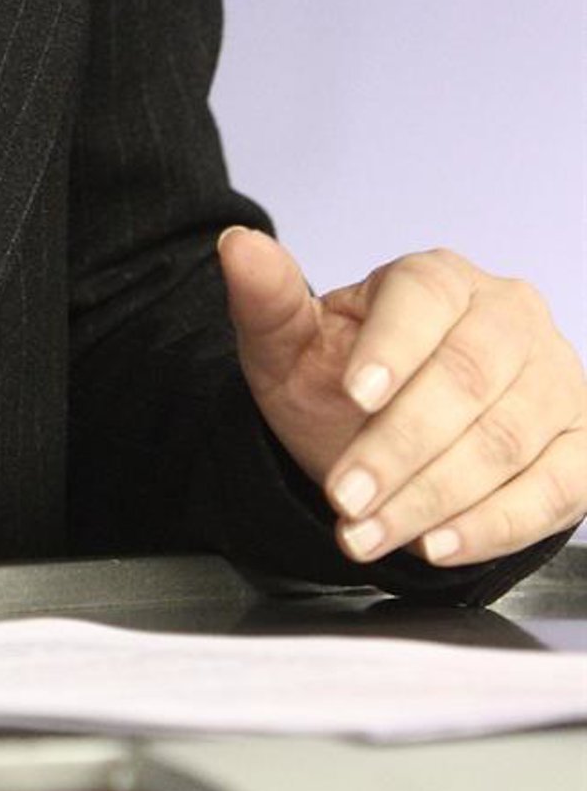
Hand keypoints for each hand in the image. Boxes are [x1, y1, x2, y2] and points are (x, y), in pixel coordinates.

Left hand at [219, 229, 586, 569]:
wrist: (383, 440)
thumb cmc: (342, 384)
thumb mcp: (291, 347)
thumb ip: (266, 300)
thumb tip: (237, 246)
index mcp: (439, 278)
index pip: (424, 299)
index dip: (392, 348)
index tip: (352, 395)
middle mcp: (510, 317)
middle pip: (468, 378)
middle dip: (400, 447)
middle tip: (345, 496)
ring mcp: (556, 380)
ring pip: (506, 440)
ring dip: (433, 498)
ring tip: (369, 532)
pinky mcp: (580, 446)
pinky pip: (552, 491)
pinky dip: (494, 525)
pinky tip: (438, 544)